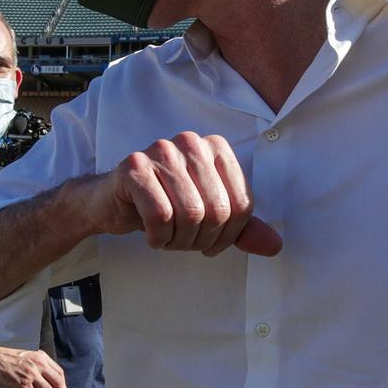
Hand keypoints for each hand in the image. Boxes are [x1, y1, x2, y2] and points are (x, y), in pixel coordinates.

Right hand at [0, 346, 68, 387]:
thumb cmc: (11, 359)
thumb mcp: (30, 356)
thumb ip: (41, 365)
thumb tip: (51, 381)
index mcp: (42, 357)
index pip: (59, 372)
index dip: (64, 384)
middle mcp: (39, 364)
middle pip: (58, 381)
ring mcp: (31, 373)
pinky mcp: (23, 382)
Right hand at [83, 131, 281, 255]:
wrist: (112, 202)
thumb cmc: (165, 205)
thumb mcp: (208, 216)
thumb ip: (241, 228)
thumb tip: (274, 246)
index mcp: (214, 148)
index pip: (242, 204)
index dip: (229, 236)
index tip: (210, 244)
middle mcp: (190, 142)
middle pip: (217, 211)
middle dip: (202, 240)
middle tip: (184, 244)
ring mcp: (160, 151)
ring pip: (190, 214)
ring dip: (179, 241)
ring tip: (168, 239)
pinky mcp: (134, 167)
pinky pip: (159, 215)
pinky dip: (158, 237)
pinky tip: (152, 235)